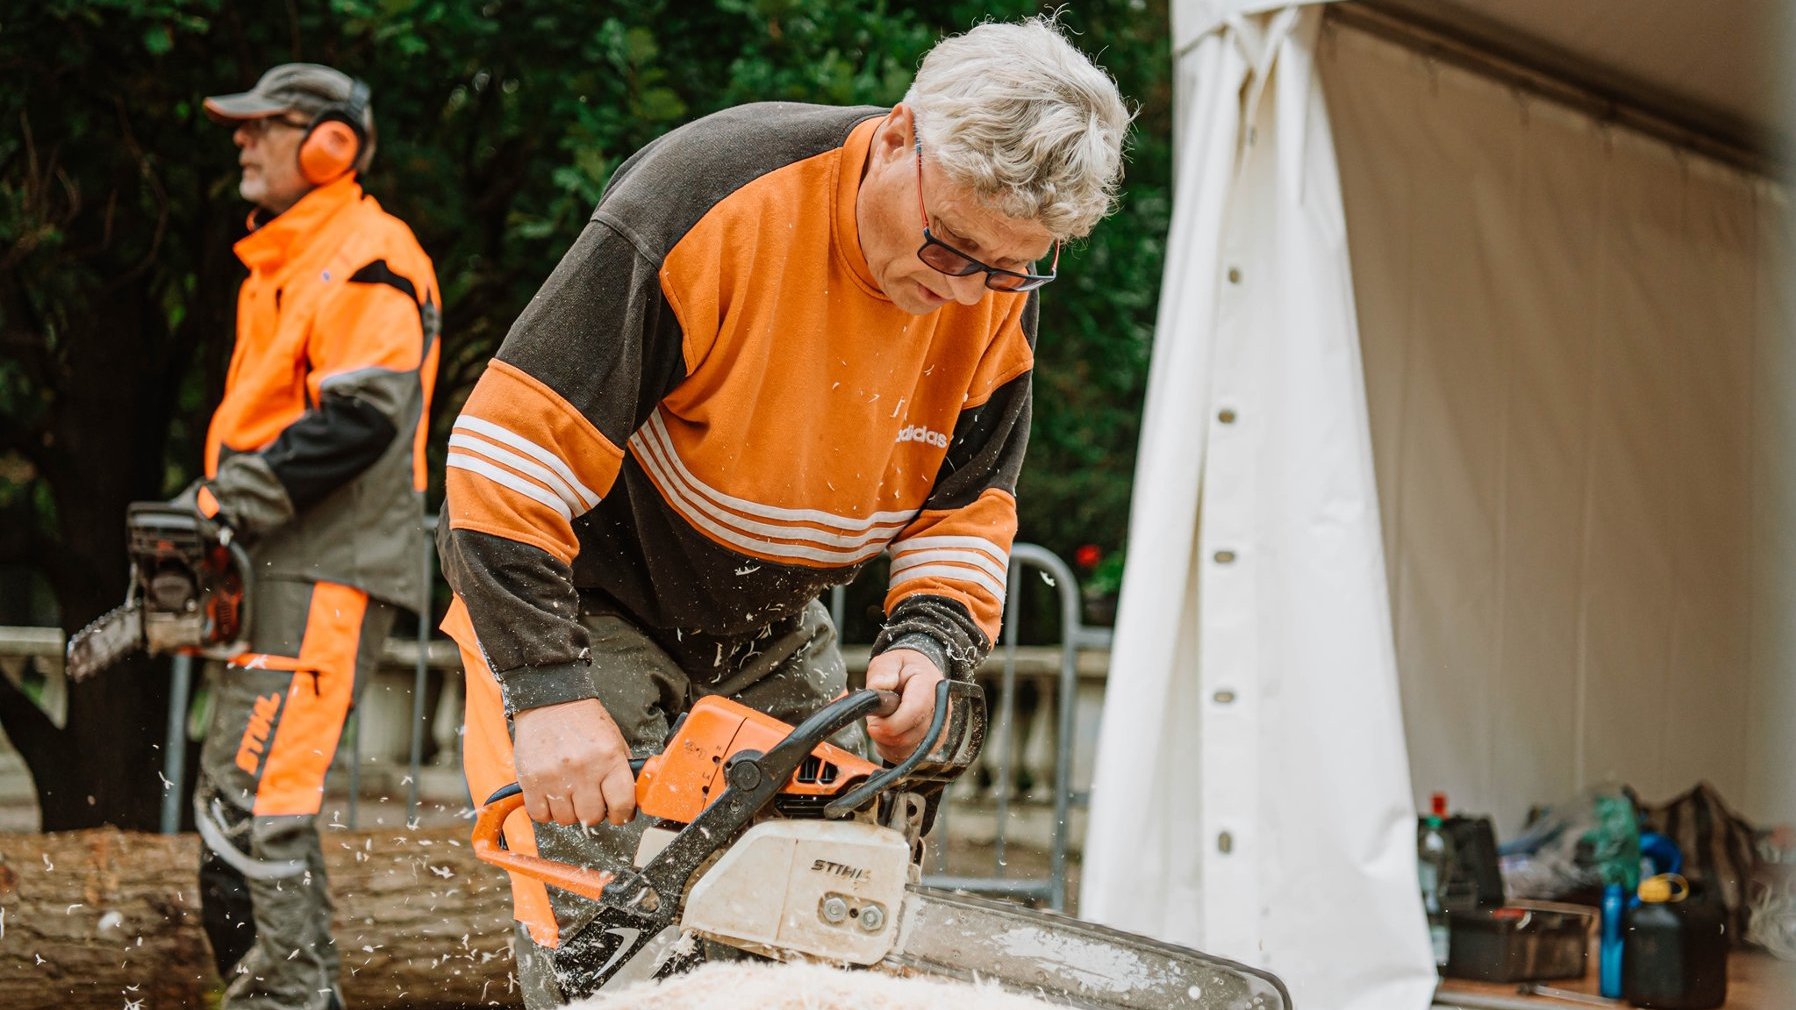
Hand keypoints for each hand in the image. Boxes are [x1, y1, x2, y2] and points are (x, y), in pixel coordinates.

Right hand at [510, 698, 636, 826]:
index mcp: (608, 758)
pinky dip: (546, 811)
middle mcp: (583, 769)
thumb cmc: (583, 721)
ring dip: (570, 812)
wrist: (549, 702)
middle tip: (591, 799)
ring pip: (566, 819)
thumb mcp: (614, 740)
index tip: (618, 813)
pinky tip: (552, 795)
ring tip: (570, 792)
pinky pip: (540, 815)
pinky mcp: (531, 780)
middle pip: (592, 817)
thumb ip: (623, 770)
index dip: (622, 814)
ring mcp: (555, 777)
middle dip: (594, 812)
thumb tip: (632, 799)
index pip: (622, 804)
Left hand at [864, 648, 944, 762]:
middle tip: (874, 721)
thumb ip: (883, 671)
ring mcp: (939, 730)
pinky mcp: (933, 744)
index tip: (873, 723)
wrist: (921, 674)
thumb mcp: (890, 660)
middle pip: (909, 737)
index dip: (889, 724)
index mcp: (930, 687)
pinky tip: (889, 734)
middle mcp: (940, 711)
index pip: (913, 713)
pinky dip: (892, 750)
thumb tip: (879, 686)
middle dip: (884, 733)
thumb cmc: (904, 669)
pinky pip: (908, 757)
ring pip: (907, 751)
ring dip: (887, 743)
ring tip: (883, 724)